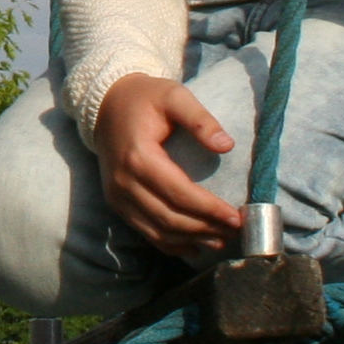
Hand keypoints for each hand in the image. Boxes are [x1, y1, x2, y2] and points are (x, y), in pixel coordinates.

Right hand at [92, 76, 241, 253]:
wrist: (106, 104)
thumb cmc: (144, 98)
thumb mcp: (174, 96)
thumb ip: (200, 119)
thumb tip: (226, 146)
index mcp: (138, 157)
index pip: (180, 193)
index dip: (210, 209)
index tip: (237, 217)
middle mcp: (124, 182)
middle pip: (170, 218)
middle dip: (205, 228)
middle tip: (235, 231)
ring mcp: (117, 196)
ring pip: (158, 230)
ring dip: (191, 240)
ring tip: (220, 241)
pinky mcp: (116, 202)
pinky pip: (145, 231)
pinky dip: (170, 244)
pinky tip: (193, 247)